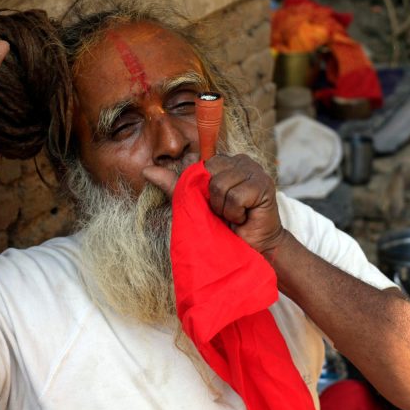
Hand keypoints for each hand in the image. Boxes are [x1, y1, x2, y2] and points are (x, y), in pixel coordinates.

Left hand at [143, 154, 284, 254]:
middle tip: (223, 212)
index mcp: (225, 161)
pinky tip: (243, 218)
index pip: (201, 165)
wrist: (252, 249)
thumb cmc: (224, 227)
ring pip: (221, 185)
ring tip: (233, 216)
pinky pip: (235, 197)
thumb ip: (174, 185)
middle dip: (212, 199)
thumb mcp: (195, 204)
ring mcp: (255, 171)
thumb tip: (146, 170)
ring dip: (223, 208)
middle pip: (209, 174)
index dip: (201, 188)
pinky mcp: (263, 185)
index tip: (211, 204)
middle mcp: (241, 161)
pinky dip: (234, 213)